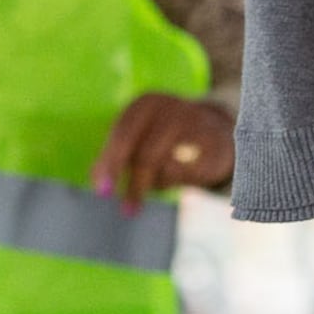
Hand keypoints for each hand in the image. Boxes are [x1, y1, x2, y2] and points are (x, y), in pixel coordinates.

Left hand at [96, 94, 233, 203]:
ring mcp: (196, 123)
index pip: (122, 135)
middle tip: (127, 210)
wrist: (215, 128)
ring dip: (156, 184)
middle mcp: (171, 107)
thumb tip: (98, 183)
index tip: (102, 190)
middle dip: (134, 184)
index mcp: (146, 103)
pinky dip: (176, 182)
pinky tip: (177, 178)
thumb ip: (115, 156)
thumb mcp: (138, 137)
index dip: (110, 164)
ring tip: (158, 184)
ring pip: (167, 167)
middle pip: (145, 154)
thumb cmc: (163, 135)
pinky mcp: (214, 144)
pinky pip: (188, 173)